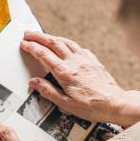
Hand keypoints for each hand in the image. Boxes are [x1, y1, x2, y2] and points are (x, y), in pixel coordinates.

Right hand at [21, 31, 139, 126]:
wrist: (116, 103)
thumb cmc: (92, 106)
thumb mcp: (66, 104)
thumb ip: (48, 91)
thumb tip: (34, 82)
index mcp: (65, 73)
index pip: (44, 55)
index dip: (32, 47)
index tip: (23, 43)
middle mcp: (74, 62)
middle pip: (53, 43)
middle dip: (38, 36)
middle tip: (28, 34)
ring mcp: (85, 59)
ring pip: (65, 42)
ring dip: (52, 37)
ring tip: (43, 36)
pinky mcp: (93, 60)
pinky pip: (77, 47)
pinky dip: (67, 43)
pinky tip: (66, 45)